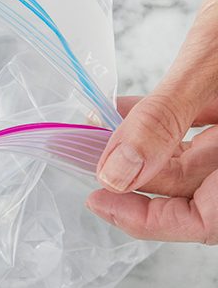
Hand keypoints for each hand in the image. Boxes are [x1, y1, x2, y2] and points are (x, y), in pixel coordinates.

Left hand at [87, 0, 217, 242]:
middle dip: (136, 177)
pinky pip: (202, 126)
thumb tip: (115, 173)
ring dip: (142, 148)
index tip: (100, 199)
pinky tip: (120, 110)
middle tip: (82, 159)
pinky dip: (162, 122)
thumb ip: (164, 121)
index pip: (207, 222)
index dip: (151, 221)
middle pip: (196, 191)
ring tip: (90, 134)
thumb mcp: (210, 66)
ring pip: (195, 159)